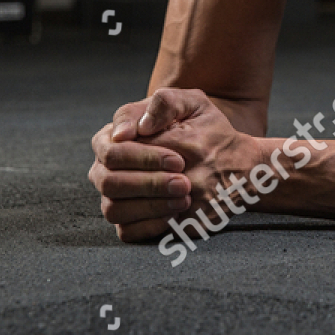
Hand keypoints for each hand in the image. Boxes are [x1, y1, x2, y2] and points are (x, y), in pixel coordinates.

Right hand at [90, 87, 259, 241]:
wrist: (227, 160)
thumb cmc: (204, 129)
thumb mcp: (193, 105)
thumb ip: (164, 103)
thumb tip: (131, 130)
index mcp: (113, 138)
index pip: (111, 151)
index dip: (143, 157)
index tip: (179, 160)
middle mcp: (107, 169)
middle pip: (108, 181)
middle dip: (149, 183)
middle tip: (184, 182)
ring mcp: (117, 196)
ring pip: (113, 209)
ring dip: (151, 205)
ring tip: (185, 198)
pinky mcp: (131, 221)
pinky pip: (126, 231)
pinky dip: (150, 225)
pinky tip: (175, 215)